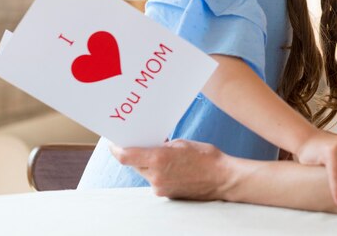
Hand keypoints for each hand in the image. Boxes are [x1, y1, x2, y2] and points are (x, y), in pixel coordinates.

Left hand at [110, 139, 225, 199]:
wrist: (222, 178)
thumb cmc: (206, 157)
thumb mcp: (181, 143)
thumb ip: (162, 146)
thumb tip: (151, 146)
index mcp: (158, 159)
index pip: (126, 156)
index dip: (116, 148)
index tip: (113, 142)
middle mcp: (155, 176)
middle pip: (134, 164)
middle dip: (135, 154)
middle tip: (139, 143)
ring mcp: (160, 188)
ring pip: (145, 173)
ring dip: (148, 163)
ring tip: (162, 154)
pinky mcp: (167, 195)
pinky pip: (155, 180)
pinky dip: (158, 172)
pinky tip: (171, 166)